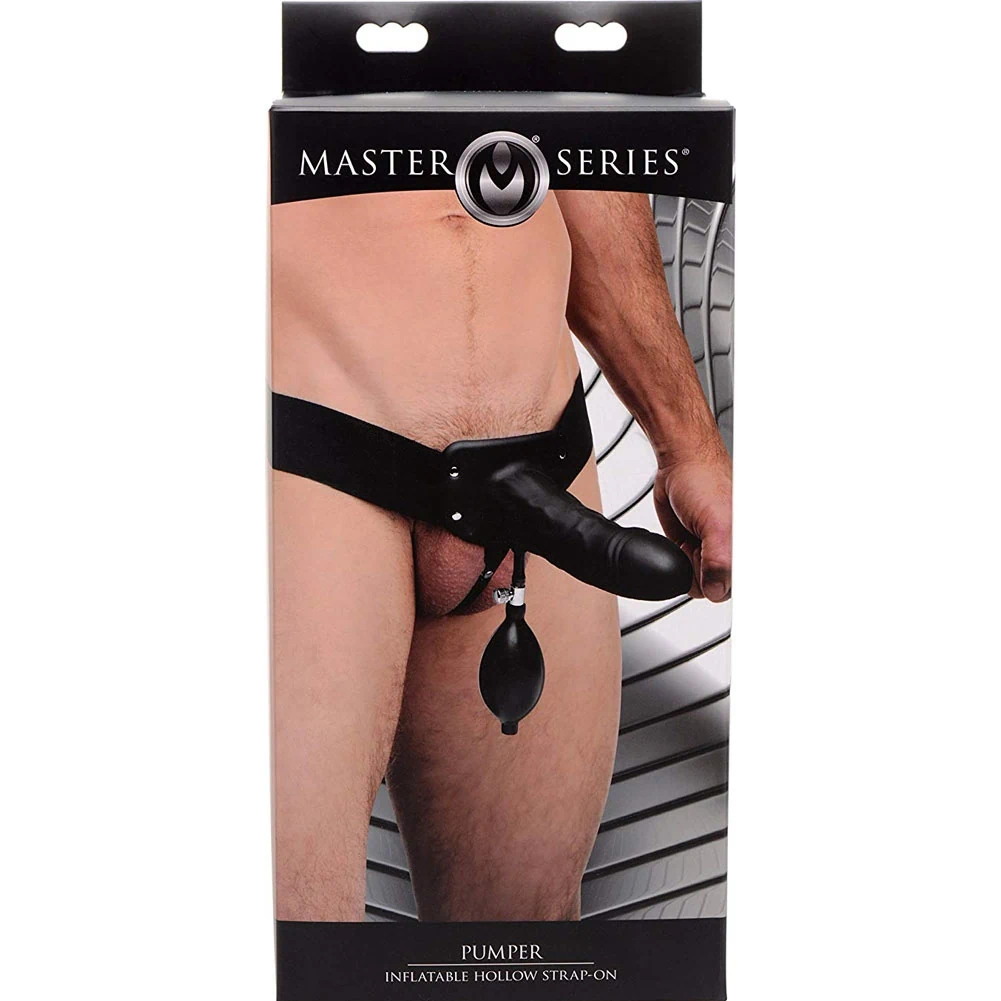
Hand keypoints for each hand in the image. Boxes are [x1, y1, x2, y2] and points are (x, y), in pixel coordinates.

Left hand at [653, 451, 731, 601]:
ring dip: (690, 565)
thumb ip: (720, 563)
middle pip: (718, 589)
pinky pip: (685, 572)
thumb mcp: (718, 526)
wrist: (679, 467)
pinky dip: (679, 560)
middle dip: (704, 571)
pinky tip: (685, 540)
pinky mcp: (695, 552)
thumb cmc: (705, 482)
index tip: (716, 554)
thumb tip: (716, 590)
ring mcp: (715, 553)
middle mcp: (736, 553)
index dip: (721, 578)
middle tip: (704, 541)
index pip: (737, 587)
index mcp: (749, 549)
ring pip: (700, 584)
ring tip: (695, 538)